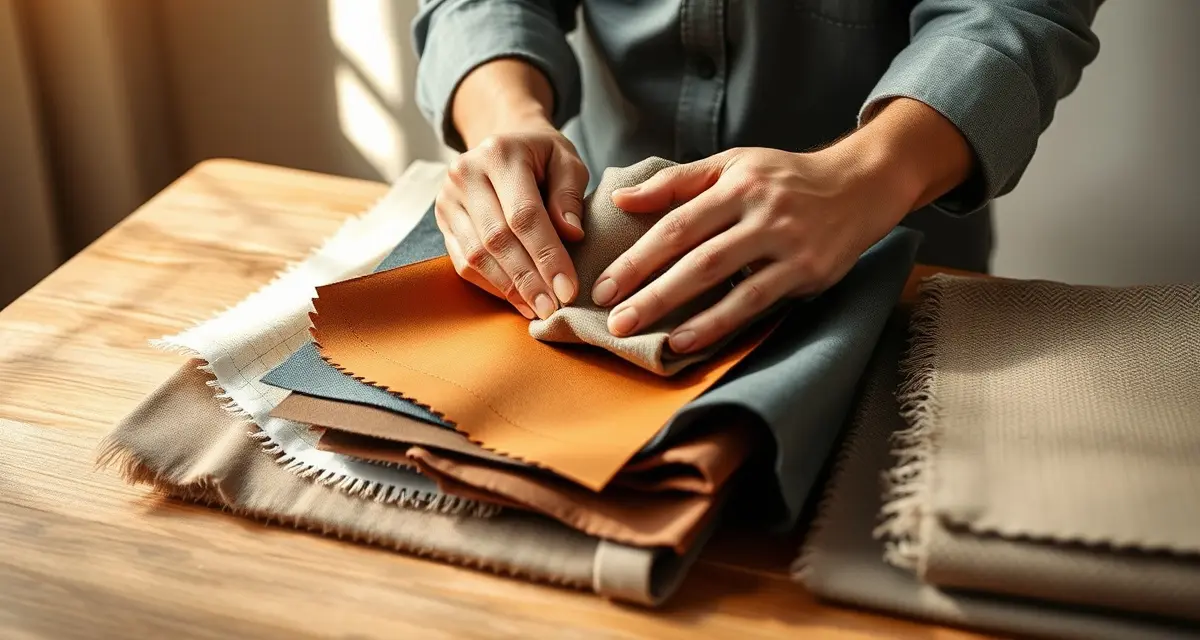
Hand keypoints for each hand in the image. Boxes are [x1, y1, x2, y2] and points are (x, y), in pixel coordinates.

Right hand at [436, 59, 588, 318]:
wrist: (503, 142)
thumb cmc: (542, 156)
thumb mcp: (566, 160)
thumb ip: (570, 194)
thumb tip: (572, 234)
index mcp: (498, 153)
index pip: (524, 214)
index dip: (547, 255)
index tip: (569, 288)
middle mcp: (464, 174)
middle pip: (497, 239)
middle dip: (528, 279)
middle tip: (554, 309)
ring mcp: (447, 199)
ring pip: (476, 255)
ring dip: (509, 288)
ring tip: (538, 310)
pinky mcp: (443, 220)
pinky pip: (463, 262)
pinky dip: (492, 286)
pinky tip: (518, 301)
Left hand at [591, 99, 971, 353]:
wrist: (860, 184)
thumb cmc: (785, 178)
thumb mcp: (733, 165)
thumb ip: (677, 183)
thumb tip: (622, 199)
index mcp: (736, 182)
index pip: (676, 223)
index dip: (637, 257)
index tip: (604, 286)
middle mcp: (761, 210)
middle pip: (694, 254)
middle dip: (648, 290)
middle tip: (613, 319)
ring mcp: (787, 242)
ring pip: (723, 279)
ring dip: (679, 312)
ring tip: (642, 335)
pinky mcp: (808, 270)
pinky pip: (756, 301)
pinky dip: (719, 322)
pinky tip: (688, 340)